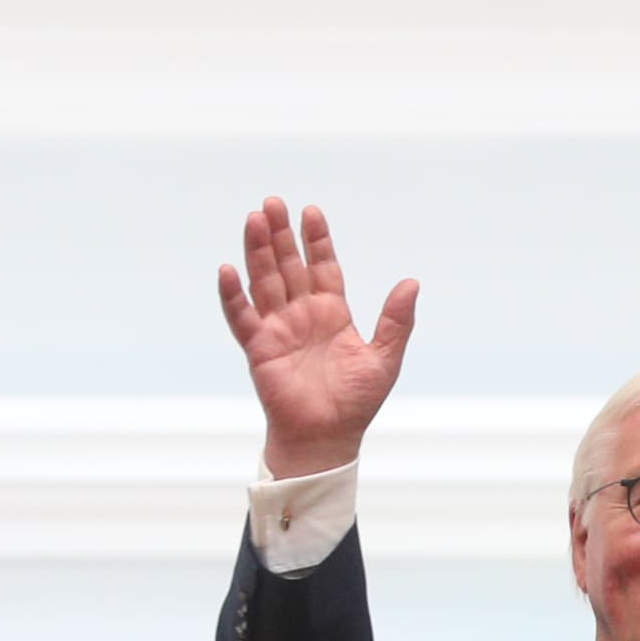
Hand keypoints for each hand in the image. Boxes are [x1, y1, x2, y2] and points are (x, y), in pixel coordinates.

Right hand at [217, 196, 416, 478]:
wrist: (328, 438)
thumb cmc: (356, 402)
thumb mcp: (384, 358)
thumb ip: (396, 321)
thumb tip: (411, 282)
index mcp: (332, 313)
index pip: (323, 267)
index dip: (317, 240)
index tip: (312, 211)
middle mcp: (302, 314)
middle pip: (289, 266)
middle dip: (282, 235)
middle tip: (273, 202)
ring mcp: (278, 328)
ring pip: (264, 281)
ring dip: (258, 251)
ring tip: (254, 219)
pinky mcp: (258, 348)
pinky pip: (241, 317)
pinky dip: (233, 295)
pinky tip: (227, 269)